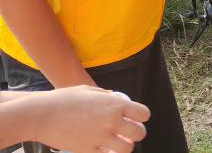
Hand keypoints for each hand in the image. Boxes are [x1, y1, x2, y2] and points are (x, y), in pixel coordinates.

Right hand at [23, 86, 148, 151]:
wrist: (41, 115)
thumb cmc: (63, 100)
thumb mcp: (89, 91)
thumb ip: (107, 96)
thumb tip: (117, 100)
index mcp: (114, 104)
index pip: (143, 113)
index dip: (142, 116)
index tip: (137, 118)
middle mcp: (111, 121)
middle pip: (139, 133)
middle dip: (137, 133)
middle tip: (129, 133)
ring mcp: (100, 137)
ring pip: (127, 148)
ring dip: (125, 146)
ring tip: (119, 143)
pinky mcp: (88, 150)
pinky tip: (104, 149)